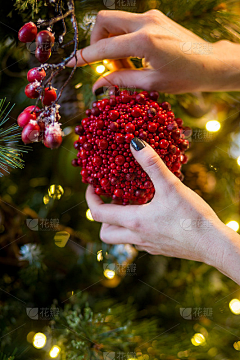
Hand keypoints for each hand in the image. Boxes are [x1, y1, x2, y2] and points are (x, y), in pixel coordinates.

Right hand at [67, 9, 239, 92]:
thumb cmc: (185, 77)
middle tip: (108, 64)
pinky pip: (127, 23)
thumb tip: (97, 85)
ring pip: (114, 20)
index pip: (104, 47)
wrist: (210, 63)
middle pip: (103, 20)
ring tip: (125, 65)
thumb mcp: (151, 83)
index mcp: (145, 41)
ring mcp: (151, 15)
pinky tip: (134, 57)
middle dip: (97, 41)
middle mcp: (146, 22)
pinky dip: (122, 38)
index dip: (85, 57)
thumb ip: (121, 81)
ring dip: (111, 41)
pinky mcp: (155, 16)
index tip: (71, 62)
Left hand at [85, 138, 222, 265]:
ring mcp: (148, 246)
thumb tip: (135, 143)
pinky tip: (151, 216)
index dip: (90, 198)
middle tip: (110, 199)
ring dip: (119, 223)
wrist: (213, 245)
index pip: (98, 214)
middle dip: (102, 216)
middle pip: (105, 233)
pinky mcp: (159, 249)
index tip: (92, 186)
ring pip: (122, 238)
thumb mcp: (171, 186)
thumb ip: (152, 164)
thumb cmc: (192, 217)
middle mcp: (136, 237)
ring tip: (130, 204)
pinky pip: (138, 241)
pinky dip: (136, 228)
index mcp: (134, 221)